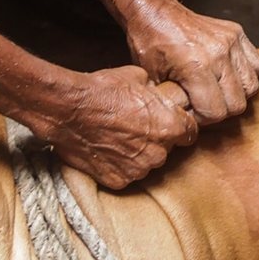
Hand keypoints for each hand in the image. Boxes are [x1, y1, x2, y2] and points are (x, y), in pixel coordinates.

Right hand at [36, 65, 198, 189]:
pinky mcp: (118, 181)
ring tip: (118, 137)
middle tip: (137, 126)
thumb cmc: (102, 90)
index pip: (190, 133)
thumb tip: (158, 94)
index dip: (180, 126)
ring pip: (147, 163)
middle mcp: (159, 153)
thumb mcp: (138, 78)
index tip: (171, 123)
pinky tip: (107, 149)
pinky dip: (119, 165)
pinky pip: (126, 174)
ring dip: (139, 153)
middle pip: (168, 149)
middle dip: (157, 139)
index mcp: (170, 126)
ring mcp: (138, 170)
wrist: (68, 110)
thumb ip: (156, 93)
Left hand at [125, 0, 258, 122]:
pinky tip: (227, 75)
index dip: (204, 119)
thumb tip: (184, 122)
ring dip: (236, 94)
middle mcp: (219, 54)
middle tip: (204, 103)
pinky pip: (254, 65)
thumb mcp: (152, 79)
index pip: (216, 112)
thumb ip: (173, 102)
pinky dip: (244, 75)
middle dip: (221, 110)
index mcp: (196, 67)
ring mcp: (231, 42)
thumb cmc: (150, 43)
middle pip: (238, 103)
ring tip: (217, 90)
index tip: (192, 112)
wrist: (155, 11)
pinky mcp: (237, 33)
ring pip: (251, 86)